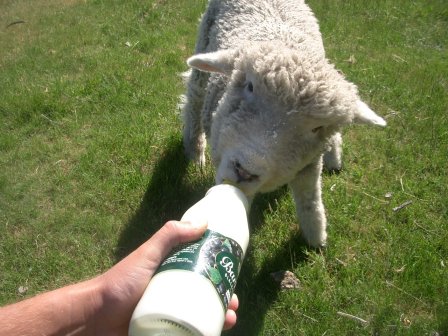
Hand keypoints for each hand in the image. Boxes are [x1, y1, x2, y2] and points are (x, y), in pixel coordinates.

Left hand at [96, 220, 238, 333]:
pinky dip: (202, 332)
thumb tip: (203, 222)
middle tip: (234, 304)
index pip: (200, 270)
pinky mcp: (164, 331)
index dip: (218, 273)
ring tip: (230, 320)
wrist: (95, 317)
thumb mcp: (147, 255)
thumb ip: (169, 235)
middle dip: (223, 298)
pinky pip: (188, 331)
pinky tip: (213, 333)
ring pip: (199, 314)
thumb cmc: (121, 283)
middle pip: (204, 294)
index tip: (231, 277)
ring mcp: (168, 313)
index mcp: (170, 272)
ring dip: (218, 317)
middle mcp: (171, 291)